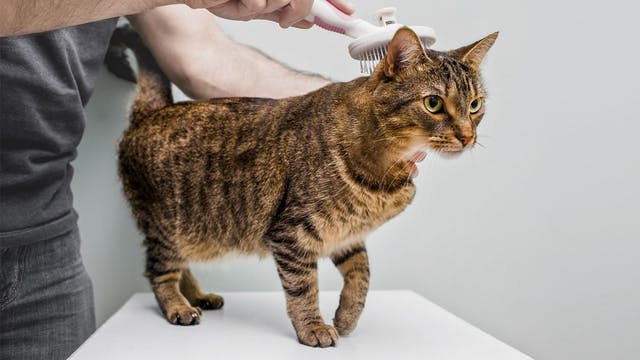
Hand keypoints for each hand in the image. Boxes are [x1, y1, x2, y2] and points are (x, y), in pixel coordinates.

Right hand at [183, 0, 353, 28]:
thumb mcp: (252, 5)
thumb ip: (280, 12)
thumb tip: (309, 21)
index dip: (330, 1)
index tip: (347, 11)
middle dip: (298, 8)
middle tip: (281, 18)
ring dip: (267, 6)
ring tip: (243, 0)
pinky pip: (262, 2)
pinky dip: (248, 5)